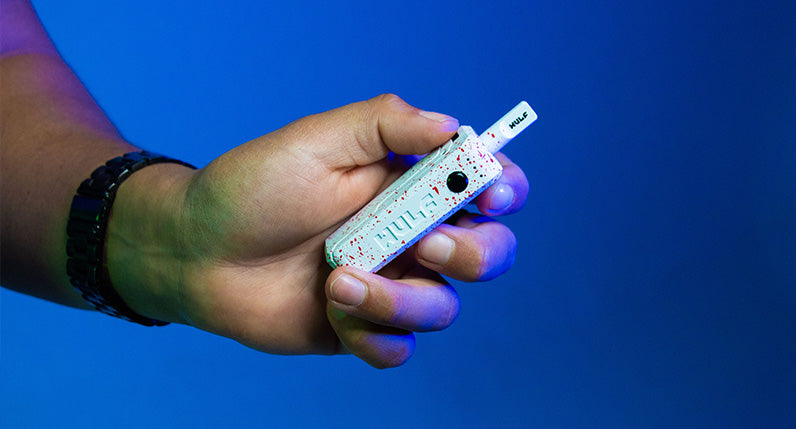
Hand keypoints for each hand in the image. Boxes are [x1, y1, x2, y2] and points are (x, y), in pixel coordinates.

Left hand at [106, 94, 528, 367]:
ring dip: (399, 301)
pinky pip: (400, 349)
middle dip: (473, 254)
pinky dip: (374, 337)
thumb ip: (386, 124)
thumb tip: (453, 126)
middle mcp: (410, 235)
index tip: (488, 194)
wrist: (196, 253)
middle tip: (425, 245)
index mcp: (409, 184)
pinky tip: (331, 314)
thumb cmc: (252, 189)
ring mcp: (389, 284)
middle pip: (490, 253)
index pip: (486, 186)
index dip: (504, 190)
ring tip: (336, 280)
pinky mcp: (363, 328)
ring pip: (443, 308)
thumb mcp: (316, 140)